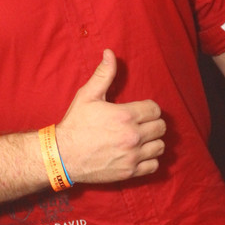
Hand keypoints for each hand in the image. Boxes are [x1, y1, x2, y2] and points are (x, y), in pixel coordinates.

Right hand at [56, 49, 166, 183]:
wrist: (63, 155)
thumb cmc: (75, 124)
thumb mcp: (87, 95)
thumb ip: (103, 74)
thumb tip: (110, 53)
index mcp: (126, 115)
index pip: (155, 109)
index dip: (149, 108)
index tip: (141, 111)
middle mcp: (133, 136)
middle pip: (161, 127)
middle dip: (153, 123)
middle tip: (142, 124)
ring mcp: (132, 156)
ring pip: (160, 146)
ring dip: (153, 141)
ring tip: (143, 139)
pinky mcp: (129, 172)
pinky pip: (154, 165)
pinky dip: (150, 160)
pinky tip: (140, 154)